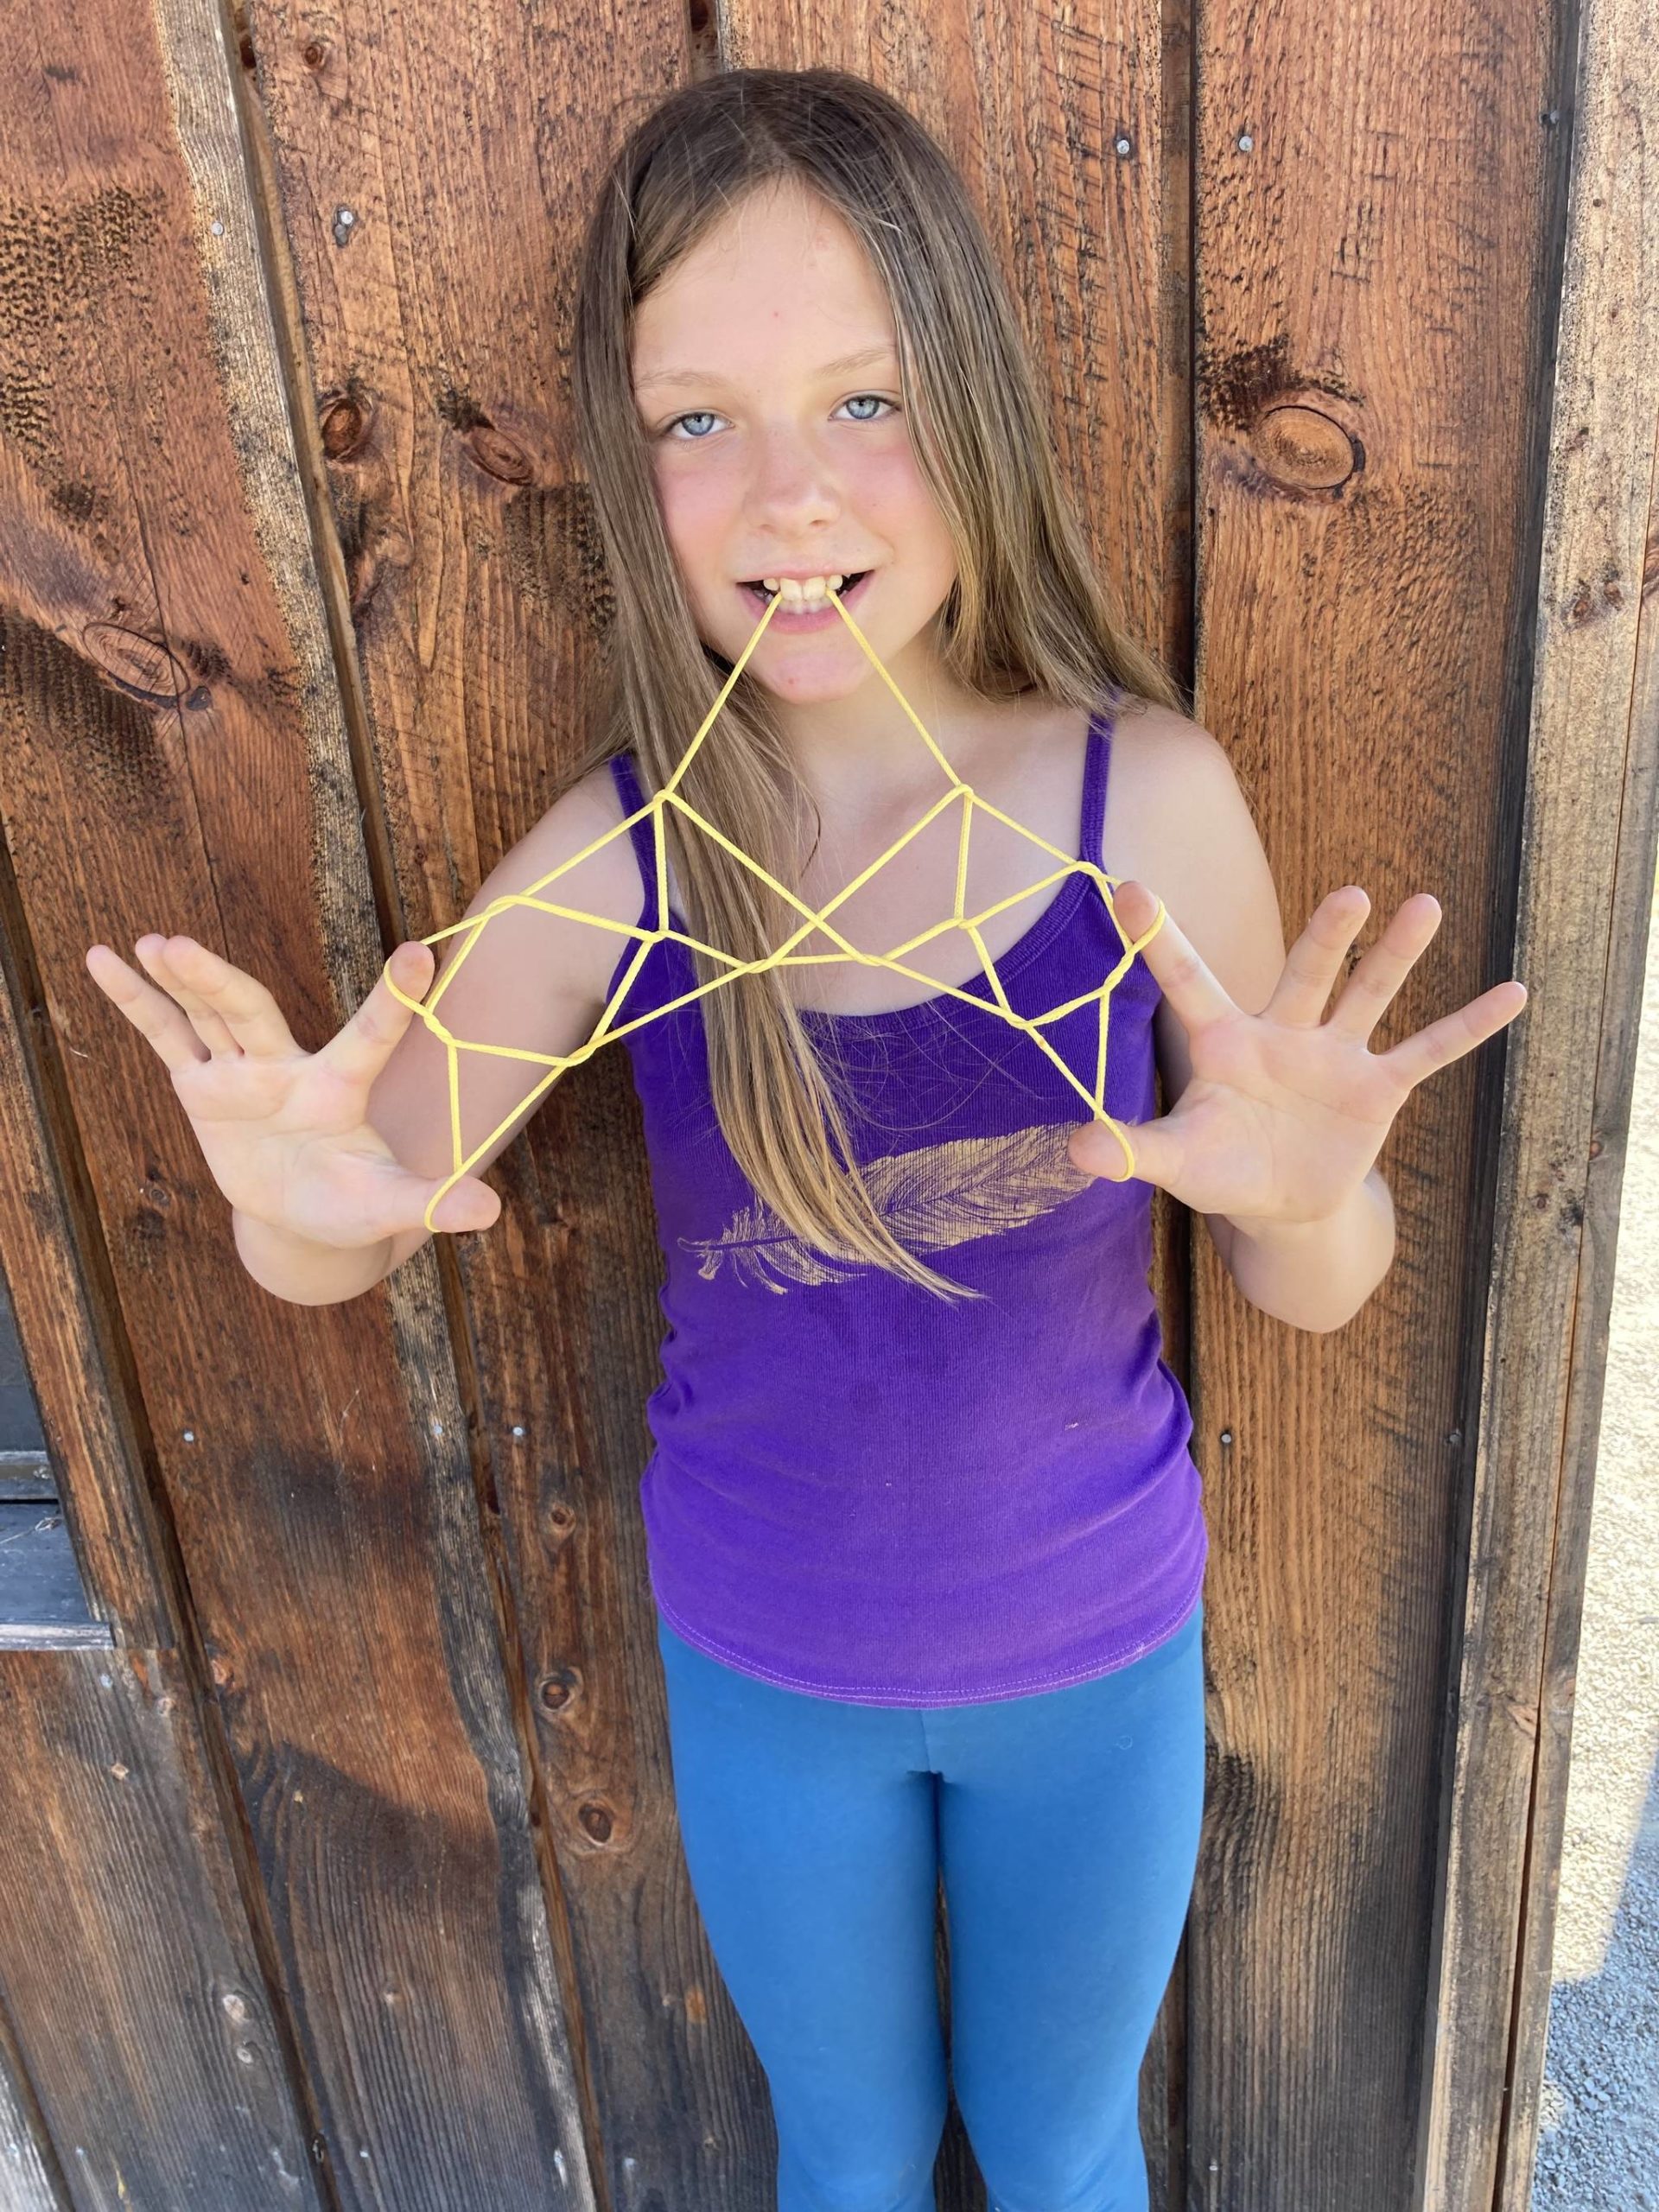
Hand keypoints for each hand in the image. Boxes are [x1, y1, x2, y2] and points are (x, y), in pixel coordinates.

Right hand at [84, 935, 500, 1245]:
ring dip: (181, 982)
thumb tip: (491, 1212)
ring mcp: (242, 1072)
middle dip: (217, 981)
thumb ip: (434, 1203)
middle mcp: (289, 1067)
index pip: (372, 1039)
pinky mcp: (202, 1085)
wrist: (303, 1216)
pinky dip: (135, 1001)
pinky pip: (165, 1036)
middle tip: (180, 946)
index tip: (422, 952)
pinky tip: (103, 959)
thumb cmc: (352, 1205)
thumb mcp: (390, 1207)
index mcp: (341, 1090)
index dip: (395, 1000)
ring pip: (209, 1015)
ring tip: (152, 945)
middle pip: (252, 1011)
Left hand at [1068, 881, 1528, 1223]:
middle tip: (1349, 895)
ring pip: (1368, 994)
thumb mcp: (1177, 1162)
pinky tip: (1513, 993)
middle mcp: (1283, 1033)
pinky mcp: (1377, 1088)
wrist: (1279, 1205)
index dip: (1157, 937)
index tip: (1126, 884)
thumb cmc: (1220, 1169)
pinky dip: (1469, 1026)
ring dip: (1395, 956)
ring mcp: (1334, 1055)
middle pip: (1305, 974)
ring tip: (1423, 906)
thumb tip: (1076, 1151)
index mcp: (1224, 1043)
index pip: (1186, 981)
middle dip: (1327, 937)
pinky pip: (1429, 1052)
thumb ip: (1133, 1151)